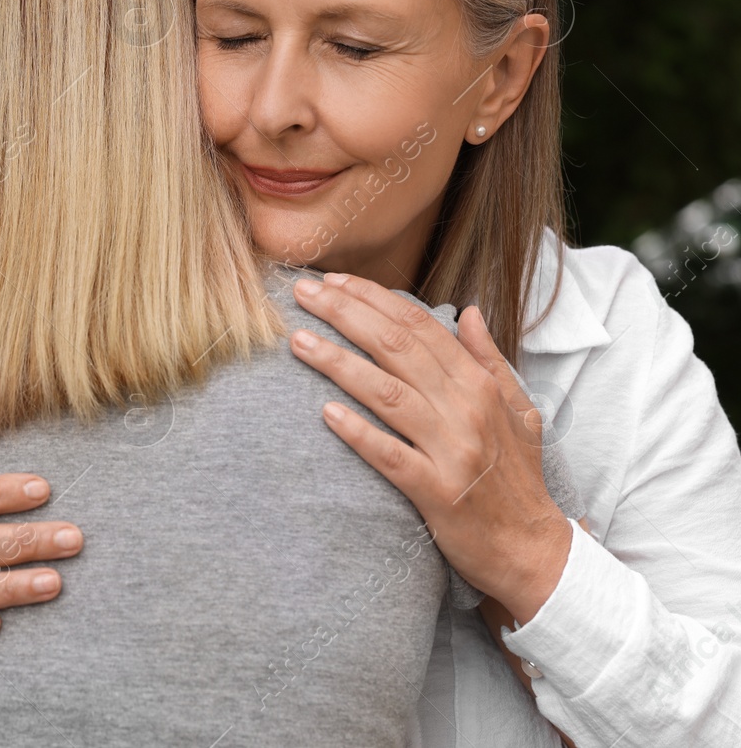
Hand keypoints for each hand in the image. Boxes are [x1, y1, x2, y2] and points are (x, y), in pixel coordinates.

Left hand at [289, 272, 573, 621]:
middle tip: (302, 294)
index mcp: (480, 386)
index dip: (375, 299)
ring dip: (339, 364)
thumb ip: (489, 359)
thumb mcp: (518, 411)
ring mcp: (452, 451)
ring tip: (298, 341)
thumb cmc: (518, 478)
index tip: (334, 281)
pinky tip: (325, 414)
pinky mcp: (437, 492)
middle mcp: (466, 410)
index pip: (421, 328)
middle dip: (346, 314)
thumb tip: (468, 312)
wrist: (533, 550)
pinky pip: (391, 457)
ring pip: (387, 395)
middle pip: (397, 349)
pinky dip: (359, 433)